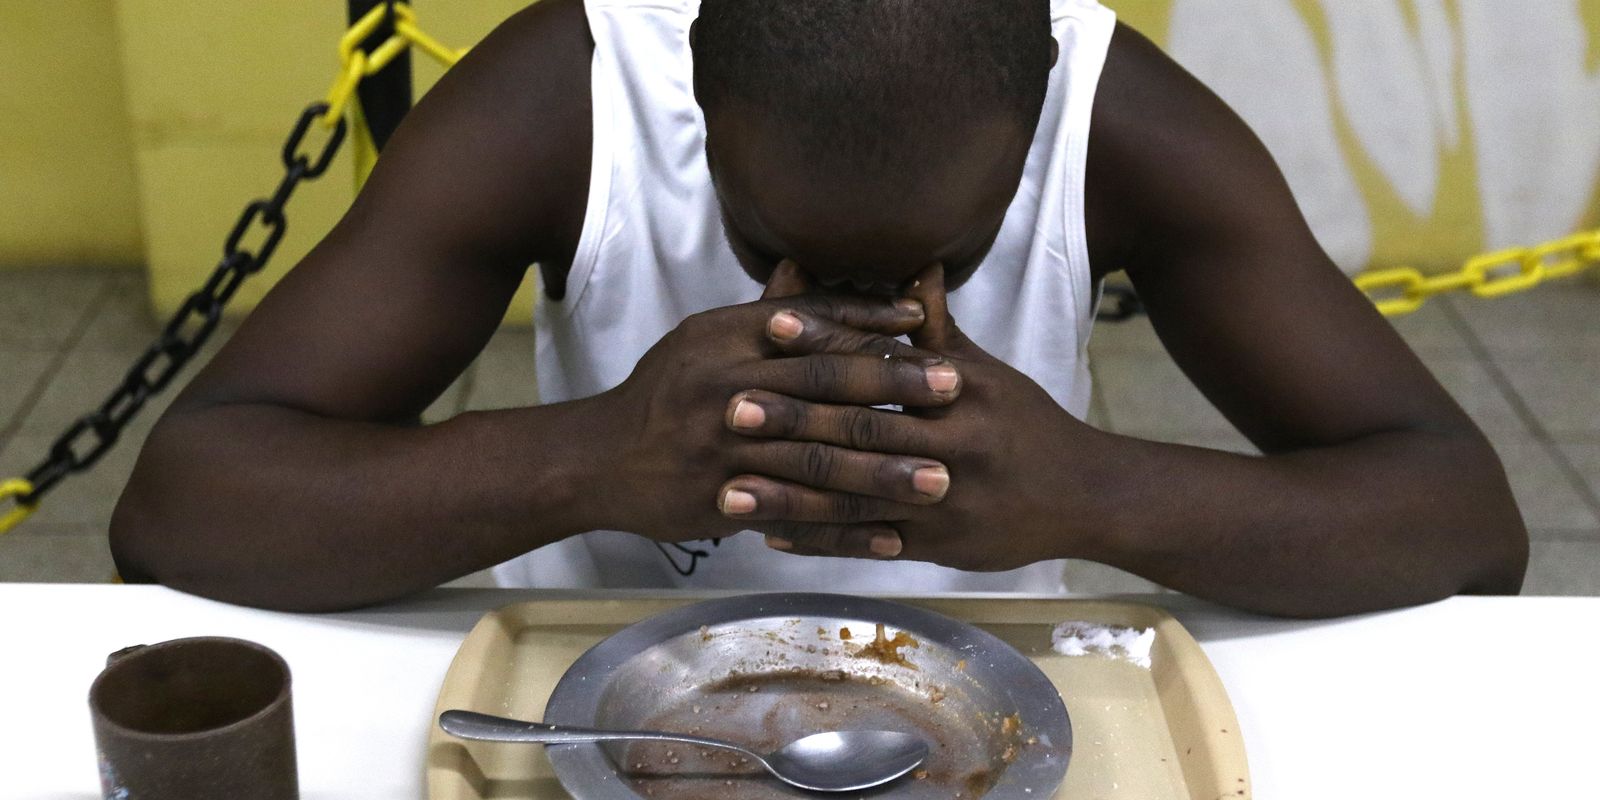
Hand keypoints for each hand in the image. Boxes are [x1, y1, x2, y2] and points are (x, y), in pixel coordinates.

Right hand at [582, 262, 964, 551]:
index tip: (924, 326)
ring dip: (884, 469)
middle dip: (895, 388)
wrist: (598, 459)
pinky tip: (893, 536)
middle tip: (955, 389)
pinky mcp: (723, 500)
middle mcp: (727, 385)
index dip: (869, 323)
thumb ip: (760, 314)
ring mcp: (725, 447)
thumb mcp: (702, 340)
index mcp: (725, 338)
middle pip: (824, 383)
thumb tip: (803, 266)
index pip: (809, 321)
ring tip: (941, 477)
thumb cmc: (662, 394)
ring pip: (818, 455)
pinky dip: (847, 529)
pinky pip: (798, 516)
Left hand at [724, 264, 1111, 569]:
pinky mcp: (937, 546)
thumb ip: (940, 330)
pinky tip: (770, 535)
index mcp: (958, 392)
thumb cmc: (1029, 426)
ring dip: (788, 494)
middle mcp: (949, 445)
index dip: (824, 343)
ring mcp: (940, 502)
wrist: (1087, 496)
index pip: (880, 362)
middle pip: (859, 431)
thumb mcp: (989, 374)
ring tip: (728, 488)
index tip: (769, 326)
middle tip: (728, 408)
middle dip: (791, 421)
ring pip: (854, 498)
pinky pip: (866, 544)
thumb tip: (916, 268)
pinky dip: (818, 541)